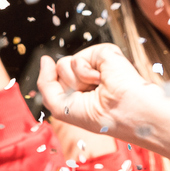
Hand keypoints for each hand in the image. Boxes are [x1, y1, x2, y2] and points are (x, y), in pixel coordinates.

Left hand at [37, 44, 154, 138]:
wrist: (124, 112)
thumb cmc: (98, 117)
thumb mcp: (61, 108)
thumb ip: (46, 84)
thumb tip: (45, 59)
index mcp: (79, 90)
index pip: (55, 82)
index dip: (59, 90)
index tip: (77, 100)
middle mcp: (86, 76)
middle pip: (58, 72)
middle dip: (68, 86)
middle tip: (89, 95)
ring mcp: (95, 63)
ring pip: (64, 64)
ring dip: (77, 81)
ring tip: (97, 87)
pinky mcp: (104, 53)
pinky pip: (78, 58)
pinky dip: (86, 72)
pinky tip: (102, 78)